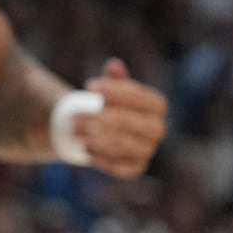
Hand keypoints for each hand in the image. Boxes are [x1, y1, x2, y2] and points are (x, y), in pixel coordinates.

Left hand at [65, 60, 165, 177]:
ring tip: (75, 132)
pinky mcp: (136, 167)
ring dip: (97, 139)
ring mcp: (148, 149)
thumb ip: (114, 78)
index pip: (144, 99)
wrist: (103, 130)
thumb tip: (114, 65)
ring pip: (125, 146)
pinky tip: (85, 149)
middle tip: (75, 117)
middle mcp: (157, 129)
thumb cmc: (108, 104)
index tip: (88, 86)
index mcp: (157, 106)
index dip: (118, 92)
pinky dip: (102, 158)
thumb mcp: (110, 88)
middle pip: (133, 123)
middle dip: (101, 119)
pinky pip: (121, 167)